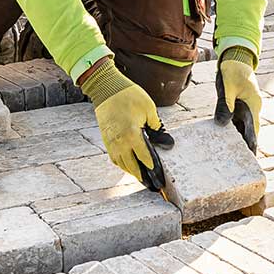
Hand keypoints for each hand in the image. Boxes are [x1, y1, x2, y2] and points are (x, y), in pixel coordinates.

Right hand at [80, 59, 171, 189]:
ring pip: (122, 164)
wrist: (106, 88)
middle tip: (153, 185)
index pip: (145, 157)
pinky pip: (115, 157)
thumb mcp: (148, 108)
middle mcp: (120, 141)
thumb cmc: (129, 96)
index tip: (160, 176)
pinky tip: (129, 166)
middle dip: (143, 176)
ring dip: (132, 172)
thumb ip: (157, 126)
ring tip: (142, 178)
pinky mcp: (106, 139)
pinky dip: (122, 164)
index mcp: (132, 134)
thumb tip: (166, 141)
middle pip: (132, 166)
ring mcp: (111, 142)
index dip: (153, 168)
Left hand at [213, 47, 261, 151]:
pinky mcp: (240, 102)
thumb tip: (222, 123)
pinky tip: (226, 135)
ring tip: (235, 152)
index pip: (254, 127)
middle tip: (244, 159)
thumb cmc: (233, 70)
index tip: (252, 155)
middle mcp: (253, 106)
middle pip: (250, 128)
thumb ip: (225, 105)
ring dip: (240, 136)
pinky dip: (233, 126)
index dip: (252, 141)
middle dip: (247, 142)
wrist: (235, 56)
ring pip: (244, 124)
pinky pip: (237, 118)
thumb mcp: (228, 88)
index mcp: (253, 104)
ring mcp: (247, 105)